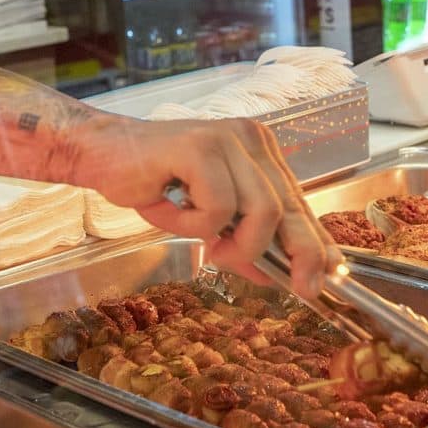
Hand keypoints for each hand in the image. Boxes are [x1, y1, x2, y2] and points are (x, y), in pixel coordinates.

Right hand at [73, 114, 338, 301]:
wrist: (100, 152)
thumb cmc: (152, 181)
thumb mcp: (205, 216)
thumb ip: (242, 237)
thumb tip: (277, 275)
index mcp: (257, 150)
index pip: (296, 200)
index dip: (314, 240)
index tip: (327, 274)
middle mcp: (249, 139)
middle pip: (290, 206)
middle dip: (301, 254)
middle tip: (304, 288)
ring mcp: (227, 140)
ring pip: (261, 213)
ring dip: (234, 244)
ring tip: (206, 244)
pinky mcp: (201, 148)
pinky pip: (217, 209)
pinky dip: (193, 226)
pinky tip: (170, 212)